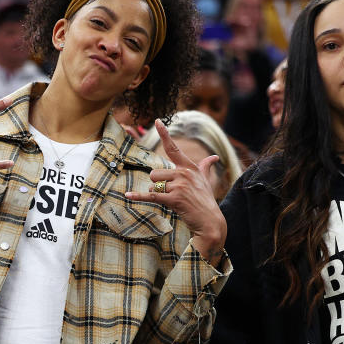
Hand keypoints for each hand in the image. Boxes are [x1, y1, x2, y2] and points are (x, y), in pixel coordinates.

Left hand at [125, 119, 226, 258]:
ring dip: (156, 193)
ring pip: (153, 185)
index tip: (157, 122)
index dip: (164, 134)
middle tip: (171, 193)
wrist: (210, 221)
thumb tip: (215, 157)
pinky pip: (151, 196)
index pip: (173, 148)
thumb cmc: (206, 200)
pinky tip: (128, 196)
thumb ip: (206, 167)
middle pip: (155, 173)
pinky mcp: (174, 199)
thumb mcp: (206, 181)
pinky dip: (139, 197)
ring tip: (170, 200)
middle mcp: (184, 173)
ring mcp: (179, 186)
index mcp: (189, 167)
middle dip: (157, 184)